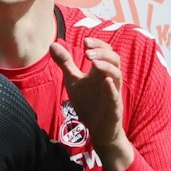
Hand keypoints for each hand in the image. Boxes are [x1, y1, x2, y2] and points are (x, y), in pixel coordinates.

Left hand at [52, 39, 131, 170]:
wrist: (97, 128)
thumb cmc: (88, 102)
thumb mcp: (73, 80)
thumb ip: (65, 63)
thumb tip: (53, 44)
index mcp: (100, 71)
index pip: (105, 51)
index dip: (98, 44)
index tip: (85, 42)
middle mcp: (109, 78)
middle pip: (114, 59)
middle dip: (102, 52)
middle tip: (86, 51)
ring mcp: (113, 91)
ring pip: (117, 74)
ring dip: (106, 66)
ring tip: (93, 62)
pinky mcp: (113, 106)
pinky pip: (115, 95)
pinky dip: (111, 88)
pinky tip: (105, 81)